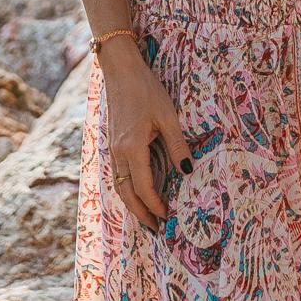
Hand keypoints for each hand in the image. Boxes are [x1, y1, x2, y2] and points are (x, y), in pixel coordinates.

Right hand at [98, 36, 195, 234]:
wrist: (120, 70)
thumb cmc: (145, 89)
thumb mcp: (167, 116)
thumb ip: (177, 145)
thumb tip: (188, 171)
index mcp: (132, 148)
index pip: (143, 187)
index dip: (155, 204)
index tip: (167, 216)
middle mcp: (118, 152)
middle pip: (126, 193)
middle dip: (140, 213)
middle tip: (154, 230)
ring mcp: (112, 148)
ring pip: (119, 185)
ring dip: (132, 203)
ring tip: (145, 217)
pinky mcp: (112, 142)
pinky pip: (117, 174)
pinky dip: (126, 188)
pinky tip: (135, 192)